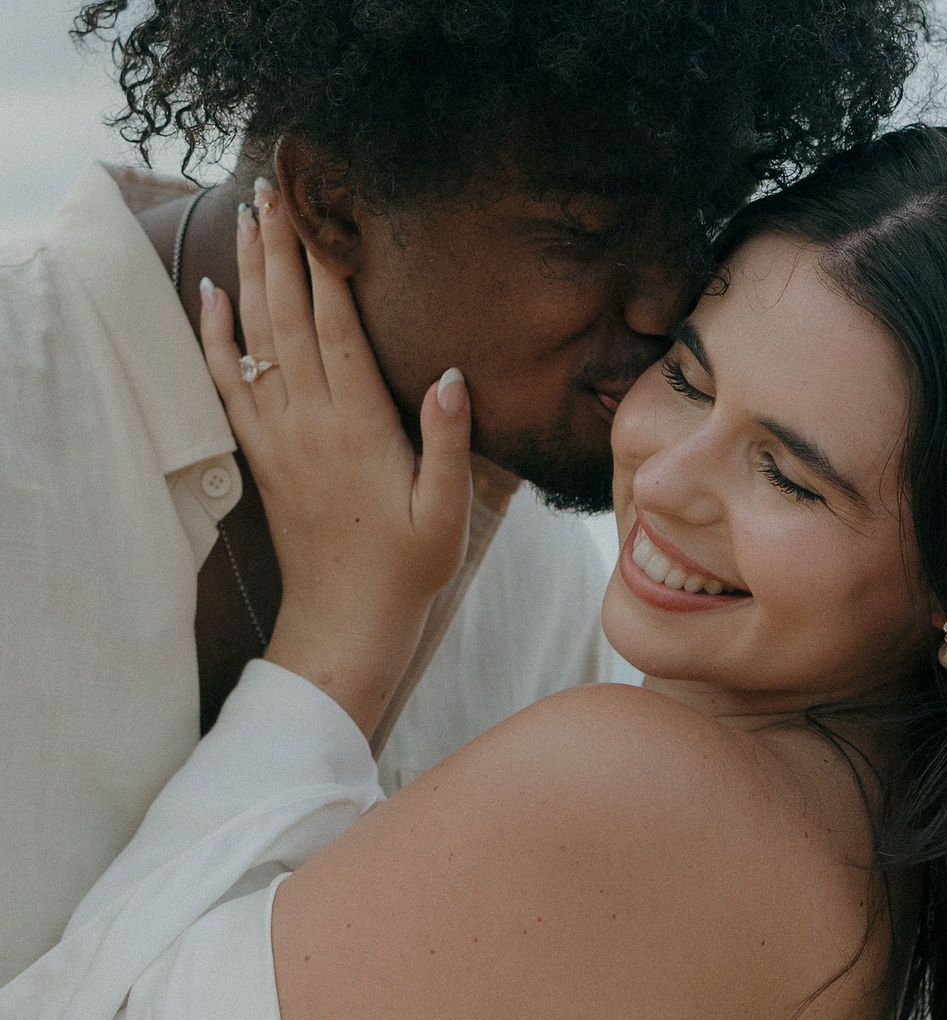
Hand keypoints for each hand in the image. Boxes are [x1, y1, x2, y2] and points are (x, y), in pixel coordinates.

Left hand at [200, 182, 471, 736]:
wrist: (345, 618)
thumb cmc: (406, 566)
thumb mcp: (445, 510)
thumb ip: (447, 440)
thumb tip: (448, 372)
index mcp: (359, 428)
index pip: (337, 329)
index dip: (327, 267)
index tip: (321, 212)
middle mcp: (310, 422)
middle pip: (288, 318)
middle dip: (282, 248)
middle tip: (275, 188)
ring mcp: (278, 436)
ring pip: (255, 339)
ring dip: (250, 273)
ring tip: (248, 217)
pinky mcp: (262, 453)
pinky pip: (228, 382)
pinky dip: (215, 335)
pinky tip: (211, 294)